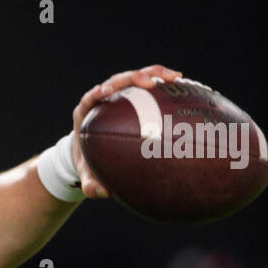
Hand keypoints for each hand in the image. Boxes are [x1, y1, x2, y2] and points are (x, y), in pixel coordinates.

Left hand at [71, 64, 182, 198]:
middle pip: (116, 81)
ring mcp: (119, 97)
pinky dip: (163, 83)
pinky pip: (148, 87)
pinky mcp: (133, 98)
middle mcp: (102, 100)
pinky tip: (181, 84)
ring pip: (135, 79)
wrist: (92, 157)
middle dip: (133, 78)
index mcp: (86, 114)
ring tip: (174, 77)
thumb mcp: (87, 178)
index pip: (91, 97)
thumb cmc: (88, 166)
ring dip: (153, 74)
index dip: (99, 92)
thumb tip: (103, 193)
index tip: (107, 92)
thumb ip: (90, 186)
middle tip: (150, 82)